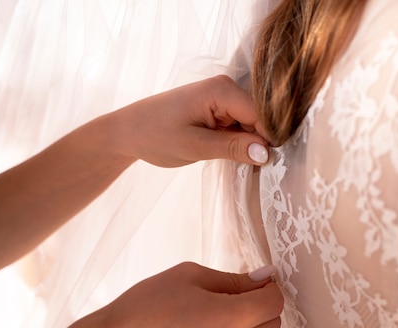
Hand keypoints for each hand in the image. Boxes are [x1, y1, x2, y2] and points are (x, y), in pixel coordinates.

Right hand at [96, 262, 282, 327]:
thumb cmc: (148, 305)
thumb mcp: (191, 276)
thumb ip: (234, 279)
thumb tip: (264, 278)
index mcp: (233, 316)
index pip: (275, 301)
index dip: (268, 289)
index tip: (255, 285)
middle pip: (272, 324)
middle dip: (260, 308)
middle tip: (233, 300)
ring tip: (221, 325)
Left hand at [103, 75, 270, 166]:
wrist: (127, 132)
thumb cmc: (154, 135)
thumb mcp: (194, 146)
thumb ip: (233, 148)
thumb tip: (267, 153)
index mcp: (222, 90)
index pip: (262, 115)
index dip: (269, 140)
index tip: (269, 165)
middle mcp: (227, 88)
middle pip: (260, 119)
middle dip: (260, 143)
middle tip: (253, 169)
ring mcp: (224, 98)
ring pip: (253, 125)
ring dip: (250, 145)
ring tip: (239, 163)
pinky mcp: (219, 109)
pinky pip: (241, 127)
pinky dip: (240, 143)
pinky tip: (234, 155)